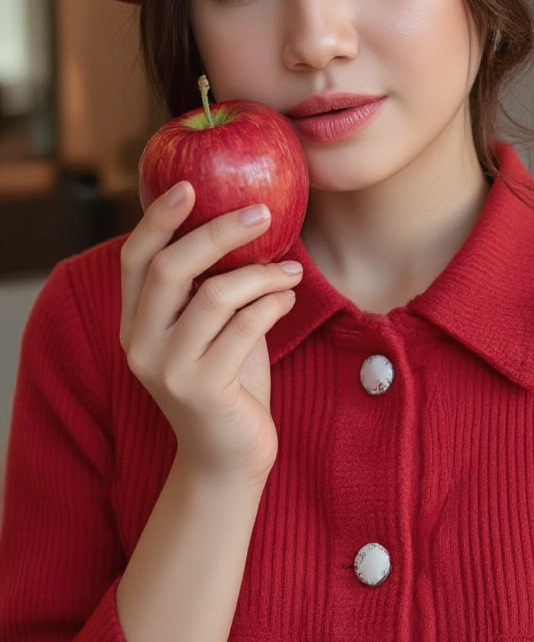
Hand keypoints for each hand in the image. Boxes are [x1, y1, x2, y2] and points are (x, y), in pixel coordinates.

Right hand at [120, 180, 301, 486]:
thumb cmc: (228, 380)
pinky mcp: (203, 389)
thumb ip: (209, 286)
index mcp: (136, 322)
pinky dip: (274, 303)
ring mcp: (169, 369)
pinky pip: (247, 326)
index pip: (134, 258)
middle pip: (171, 268)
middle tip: (260, 212)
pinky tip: (287, 299)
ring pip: (216, 295)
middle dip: (219, 232)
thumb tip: (241, 220)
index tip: (189, 184)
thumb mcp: (210, 327)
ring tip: (290, 272)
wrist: (228, 457)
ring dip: (263, 274)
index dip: (157, 218)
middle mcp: (141, 344)